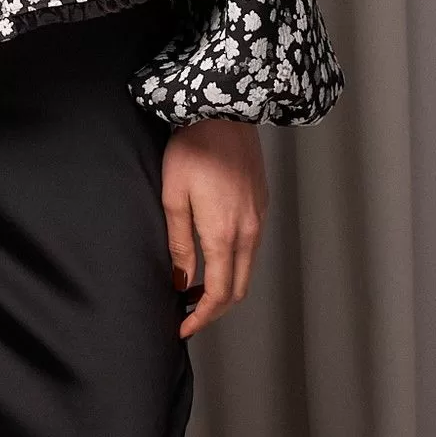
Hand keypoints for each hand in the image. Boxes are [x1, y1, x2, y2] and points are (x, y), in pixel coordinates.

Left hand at [162, 118, 268, 337]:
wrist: (225, 109)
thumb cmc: (193, 147)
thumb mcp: (174, 196)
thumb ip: (179, 243)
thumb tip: (182, 280)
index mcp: (224, 234)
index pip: (219, 294)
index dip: (202, 317)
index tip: (183, 327)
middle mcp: (249, 231)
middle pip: (239, 288)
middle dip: (215, 309)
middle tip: (189, 314)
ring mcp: (259, 217)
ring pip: (247, 268)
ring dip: (226, 286)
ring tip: (197, 288)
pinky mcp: (261, 203)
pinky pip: (252, 246)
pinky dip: (235, 263)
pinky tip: (215, 256)